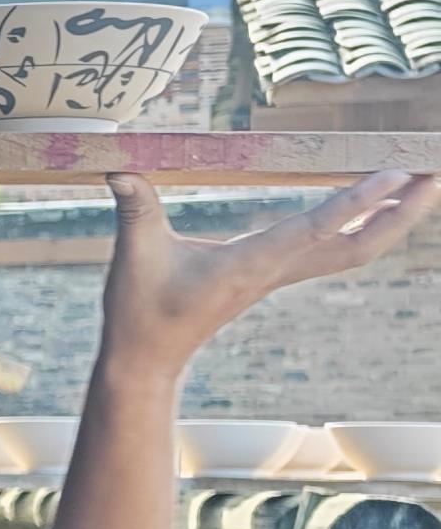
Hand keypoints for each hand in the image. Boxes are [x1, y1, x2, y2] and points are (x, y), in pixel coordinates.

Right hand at [98, 172, 437, 372]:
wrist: (148, 359)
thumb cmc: (141, 310)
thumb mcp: (133, 256)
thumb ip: (134, 209)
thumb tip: (119, 169)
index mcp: (251, 264)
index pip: (316, 228)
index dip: (357, 201)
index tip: (395, 174)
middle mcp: (276, 270)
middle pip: (360, 245)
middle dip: (402, 212)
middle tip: (434, 173)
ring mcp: (279, 274)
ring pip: (354, 249)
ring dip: (392, 219)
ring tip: (421, 184)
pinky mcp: (273, 275)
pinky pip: (334, 249)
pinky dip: (363, 225)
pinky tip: (373, 207)